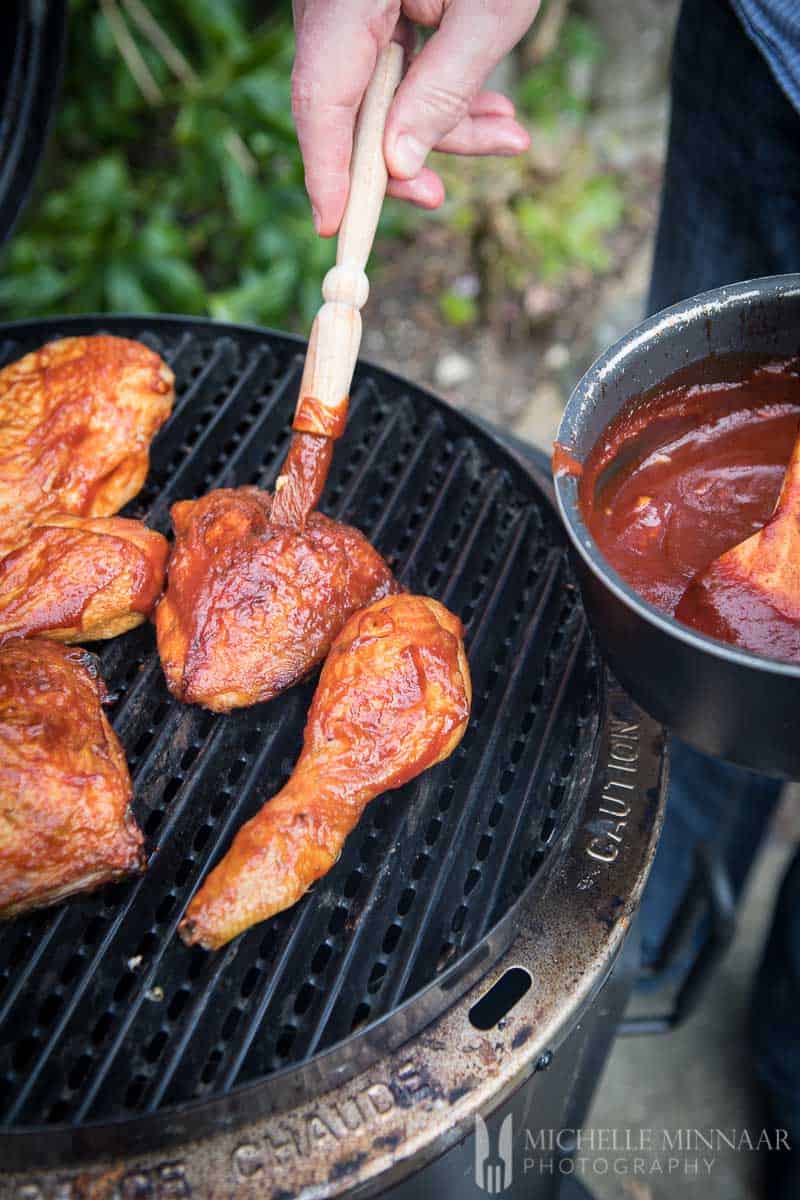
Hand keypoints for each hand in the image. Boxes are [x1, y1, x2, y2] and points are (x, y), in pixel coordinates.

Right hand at [292, 1, 537, 234]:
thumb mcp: (488, 12)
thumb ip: (441, 93)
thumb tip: (396, 166)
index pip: (321, 98)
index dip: (326, 170)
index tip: (335, 226)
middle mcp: (332, 0)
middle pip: (349, 104)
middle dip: (404, 153)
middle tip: (441, 197)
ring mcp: (349, 3)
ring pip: (379, 90)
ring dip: (443, 123)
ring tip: (507, 136)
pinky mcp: (373, 5)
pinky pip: (395, 63)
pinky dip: (441, 89)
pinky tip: (492, 111)